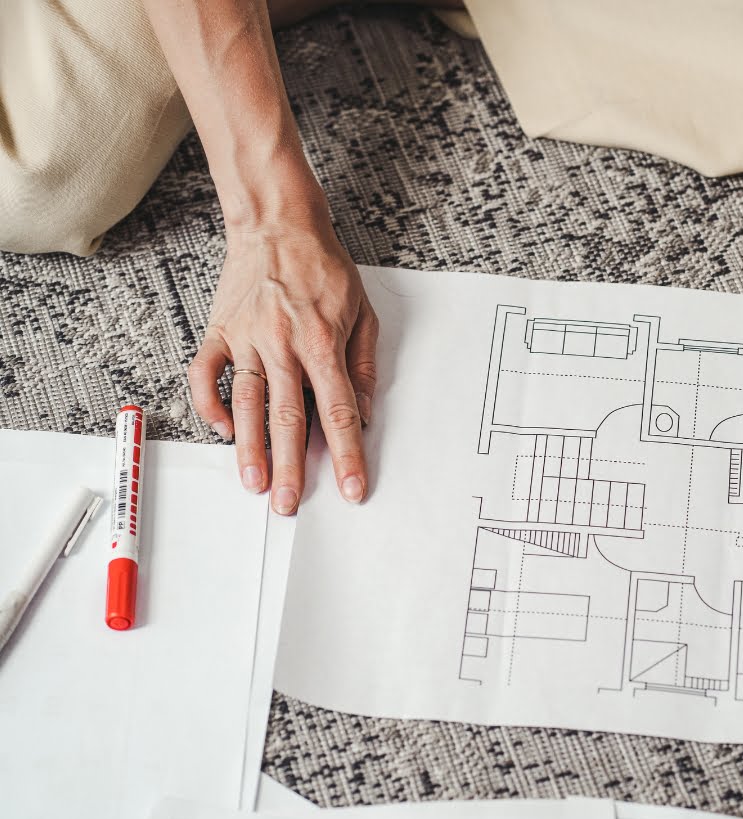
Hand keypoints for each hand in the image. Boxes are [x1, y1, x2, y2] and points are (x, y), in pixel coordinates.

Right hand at [188, 206, 378, 514]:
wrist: (278, 222)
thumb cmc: (324, 266)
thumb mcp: (362, 312)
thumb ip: (363, 365)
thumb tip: (367, 412)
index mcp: (322, 342)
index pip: (338, 411)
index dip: (346, 454)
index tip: (352, 487)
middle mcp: (282, 345)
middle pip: (287, 419)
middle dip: (290, 467)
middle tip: (290, 504)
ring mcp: (246, 339)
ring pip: (246, 404)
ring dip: (248, 449)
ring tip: (254, 485)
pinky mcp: (220, 331)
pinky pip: (206, 375)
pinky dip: (210, 405)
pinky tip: (222, 430)